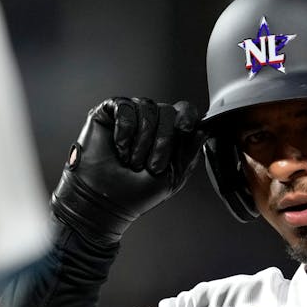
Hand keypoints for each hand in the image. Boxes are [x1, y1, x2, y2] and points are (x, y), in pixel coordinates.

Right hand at [50, 97, 202, 245]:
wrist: (103, 200)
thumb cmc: (135, 193)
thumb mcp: (172, 177)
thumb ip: (188, 153)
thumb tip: (203, 130)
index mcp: (169, 135)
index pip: (185, 112)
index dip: (188, 116)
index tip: (186, 130)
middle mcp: (151, 121)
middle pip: (168, 110)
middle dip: (163, 140)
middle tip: (151, 165)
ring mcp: (131, 115)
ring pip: (147, 107)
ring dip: (143, 139)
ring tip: (132, 161)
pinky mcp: (109, 112)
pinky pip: (124, 106)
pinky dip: (125, 129)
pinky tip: (120, 148)